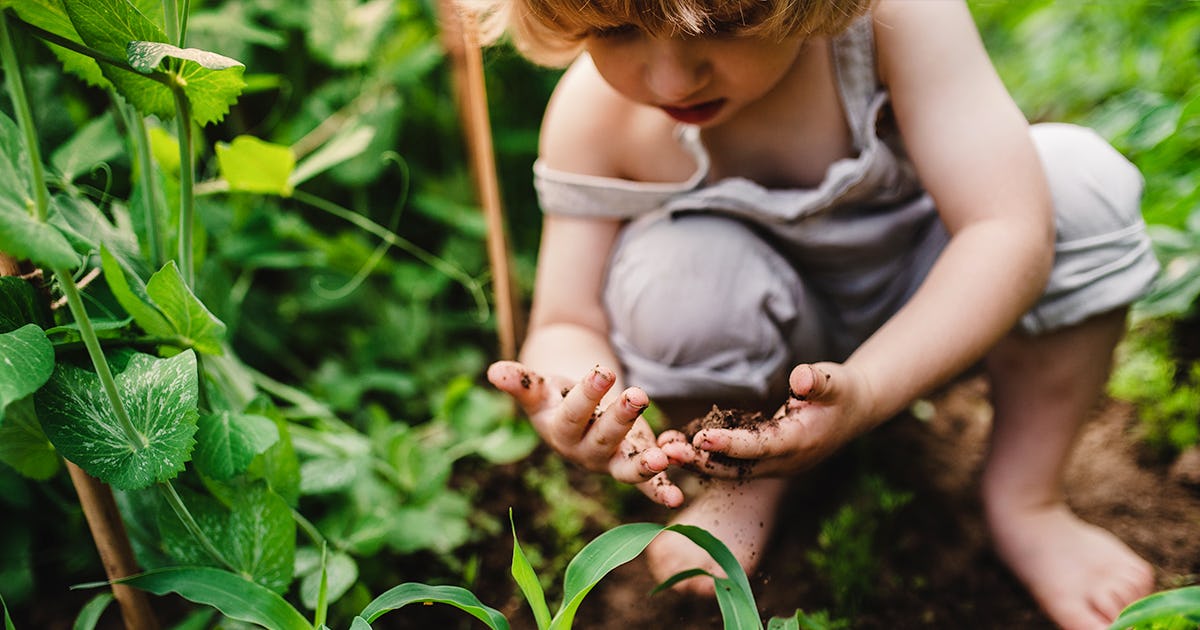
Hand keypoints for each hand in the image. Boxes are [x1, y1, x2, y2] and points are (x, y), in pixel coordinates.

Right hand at [487, 360, 683, 506]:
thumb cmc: (554, 398)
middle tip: (639, 395)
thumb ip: (521, 382)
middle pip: (603, 439)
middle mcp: (584, 453)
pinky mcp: (634, 467)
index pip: (573, 413)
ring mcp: (611, 463)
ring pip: (628, 469)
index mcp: (560, 431)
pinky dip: (664, 487)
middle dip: (621, 419)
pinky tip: (680, 484)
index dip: (588, 394)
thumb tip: (494, 371)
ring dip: (648, 465)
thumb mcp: (538, 388)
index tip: (604, 370)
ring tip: (668, 455)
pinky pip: (649, 484)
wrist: (573, 414)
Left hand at [661, 362, 873, 478]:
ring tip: (661, 447)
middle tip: (665, 450)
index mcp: (798, 442)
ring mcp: (772, 463)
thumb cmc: (842, 391)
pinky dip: (703, 454)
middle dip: (700, 459)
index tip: (701, 437)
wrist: (853, 411)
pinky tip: (674, 444)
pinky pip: (729, 460)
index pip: (759, 446)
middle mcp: (782, 461)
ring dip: (695, 459)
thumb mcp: (836, 381)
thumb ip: (817, 382)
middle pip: (735, 466)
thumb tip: (801, 378)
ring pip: (728, 467)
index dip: (730, 444)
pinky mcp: (762, 458)